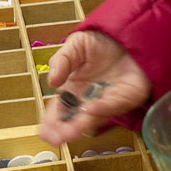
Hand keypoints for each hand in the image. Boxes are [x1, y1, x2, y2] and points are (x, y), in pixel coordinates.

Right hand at [38, 30, 152, 145]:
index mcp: (72, 90)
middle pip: (74, 120)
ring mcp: (107, 101)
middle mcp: (88, 100)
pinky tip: (90, 109)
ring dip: (80, 125)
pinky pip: (113, 104)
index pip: (59, 111)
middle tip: (55, 138)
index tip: (44, 132)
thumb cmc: (99, 43)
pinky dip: (102, 107)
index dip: (51, 122)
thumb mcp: (74, 46)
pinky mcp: (126, 97)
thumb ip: (61, 62)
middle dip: (64, 131)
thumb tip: (51, 82)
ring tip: (69, 132)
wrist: (126, 33)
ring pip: (93, 118)